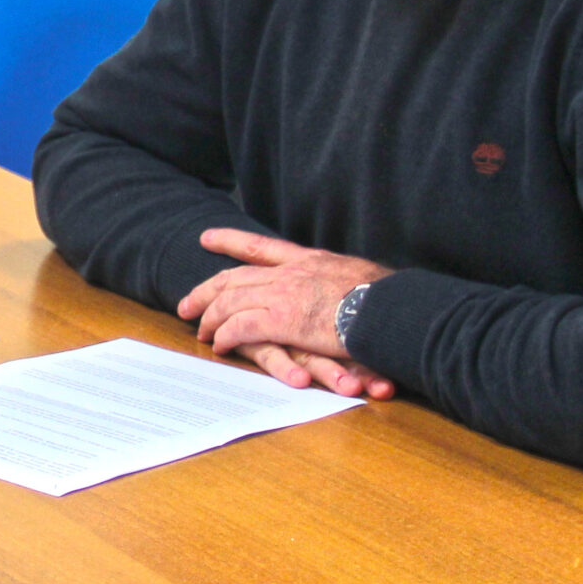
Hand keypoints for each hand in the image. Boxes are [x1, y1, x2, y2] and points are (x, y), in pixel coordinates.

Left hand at [177, 229, 397, 400]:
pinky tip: (219, 345)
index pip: (262, 247)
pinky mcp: (283, 320)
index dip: (231, 241)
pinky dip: (226, 336)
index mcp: (311, 260)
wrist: (395, 308)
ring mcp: (285, 295)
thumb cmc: (392, 300)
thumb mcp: (365, 278)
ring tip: (199, 330)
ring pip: (232, 301)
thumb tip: (350, 290)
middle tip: (186, 303)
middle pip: (236, 277)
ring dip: (211, 317)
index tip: (206, 238)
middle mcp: (292, 273)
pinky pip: (241, 327)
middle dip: (207, 290)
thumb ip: (344, 283)